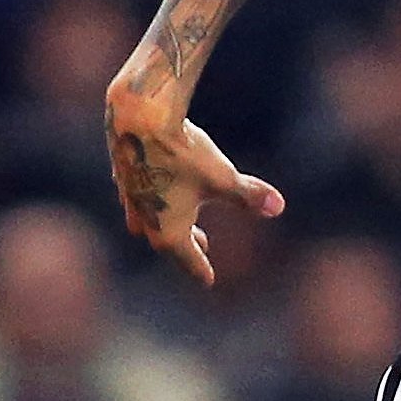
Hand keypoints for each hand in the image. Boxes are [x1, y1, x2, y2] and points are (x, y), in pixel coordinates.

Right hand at [105, 67, 280, 286]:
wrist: (140, 118)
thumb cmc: (183, 154)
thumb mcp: (223, 178)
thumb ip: (249, 196)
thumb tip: (279, 207)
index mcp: (169, 232)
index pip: (189, 260)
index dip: (201, 270)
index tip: (208, 281)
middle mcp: (145, 221)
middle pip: (167, 242)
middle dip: (186, 246)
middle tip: (203, 246)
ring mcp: (130, 199)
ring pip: (147, 221)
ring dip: (164, 224)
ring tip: (179, 221)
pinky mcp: (121, 176)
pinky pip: (137, 197)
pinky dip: (150, 199)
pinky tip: (155, 189)